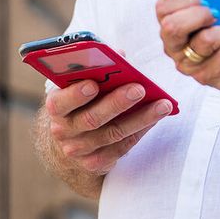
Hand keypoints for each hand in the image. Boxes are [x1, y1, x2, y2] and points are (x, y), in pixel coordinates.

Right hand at [42, 75, 174, 176]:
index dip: (75, 94)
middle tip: (139, 89)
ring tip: (162, 104)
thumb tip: (120, 55)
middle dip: (117, 103)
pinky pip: (122, 147)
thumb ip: (94, 70)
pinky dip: (141, 130)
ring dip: (140, 118)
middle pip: (92, 118)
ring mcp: (80, 150)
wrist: (69, 142)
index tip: (94, 84)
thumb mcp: (78, 86)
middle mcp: (64, 131)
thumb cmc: (80, 103)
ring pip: (113, 134)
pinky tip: (156, 118)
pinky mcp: (96, 163)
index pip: (60, 102)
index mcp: (57, 107)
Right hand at [156, 0, 219, 98]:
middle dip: (200, 15)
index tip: (205, 0)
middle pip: (172, 26)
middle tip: (218, 15)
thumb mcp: (214, 13)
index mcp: (171, 27)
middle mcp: (174, 47)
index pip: (162, 7)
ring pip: (204, 39)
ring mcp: (189, 65)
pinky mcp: (207, 77)